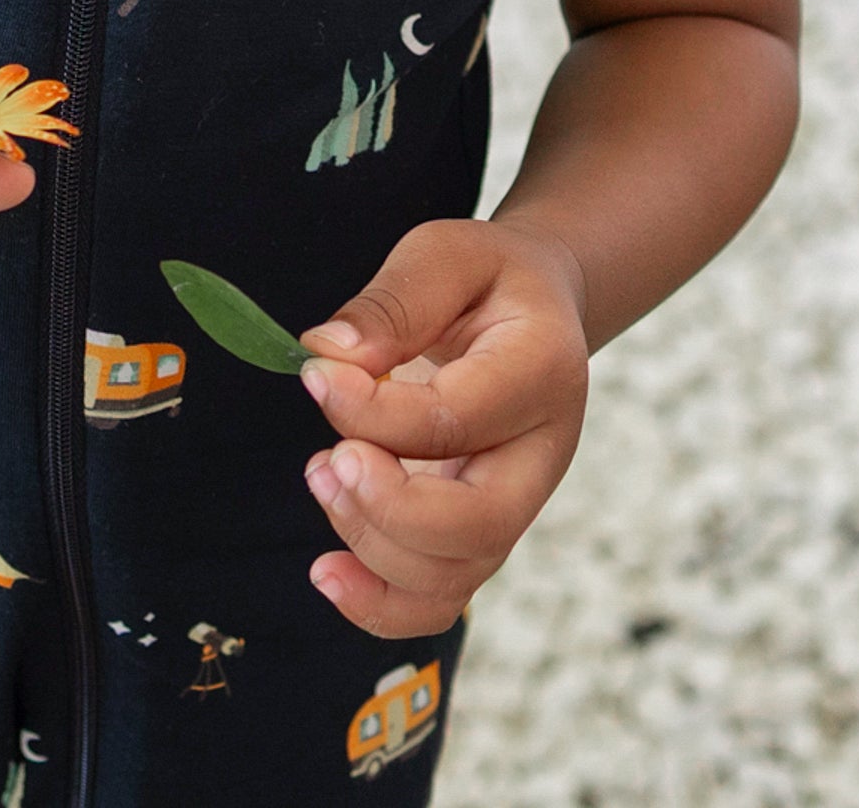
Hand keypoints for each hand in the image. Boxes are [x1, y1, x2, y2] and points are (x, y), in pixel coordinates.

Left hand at [295, 217, 592, 636]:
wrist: (536, 311)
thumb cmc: (485, 278)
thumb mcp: (445, 254)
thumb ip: (393, 302)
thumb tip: (327, 355)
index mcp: (542, 371)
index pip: (458, 419)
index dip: (373, 411)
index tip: (315, 374)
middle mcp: (542, 454)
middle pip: (478, 526)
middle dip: (387, 508)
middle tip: (326, 460)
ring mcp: (516, 503)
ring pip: (453, 574)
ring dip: (371, 545)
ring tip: (320, 474)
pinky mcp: (481, 533)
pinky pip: (440, 599)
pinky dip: (381, 605)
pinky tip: (328, 572)